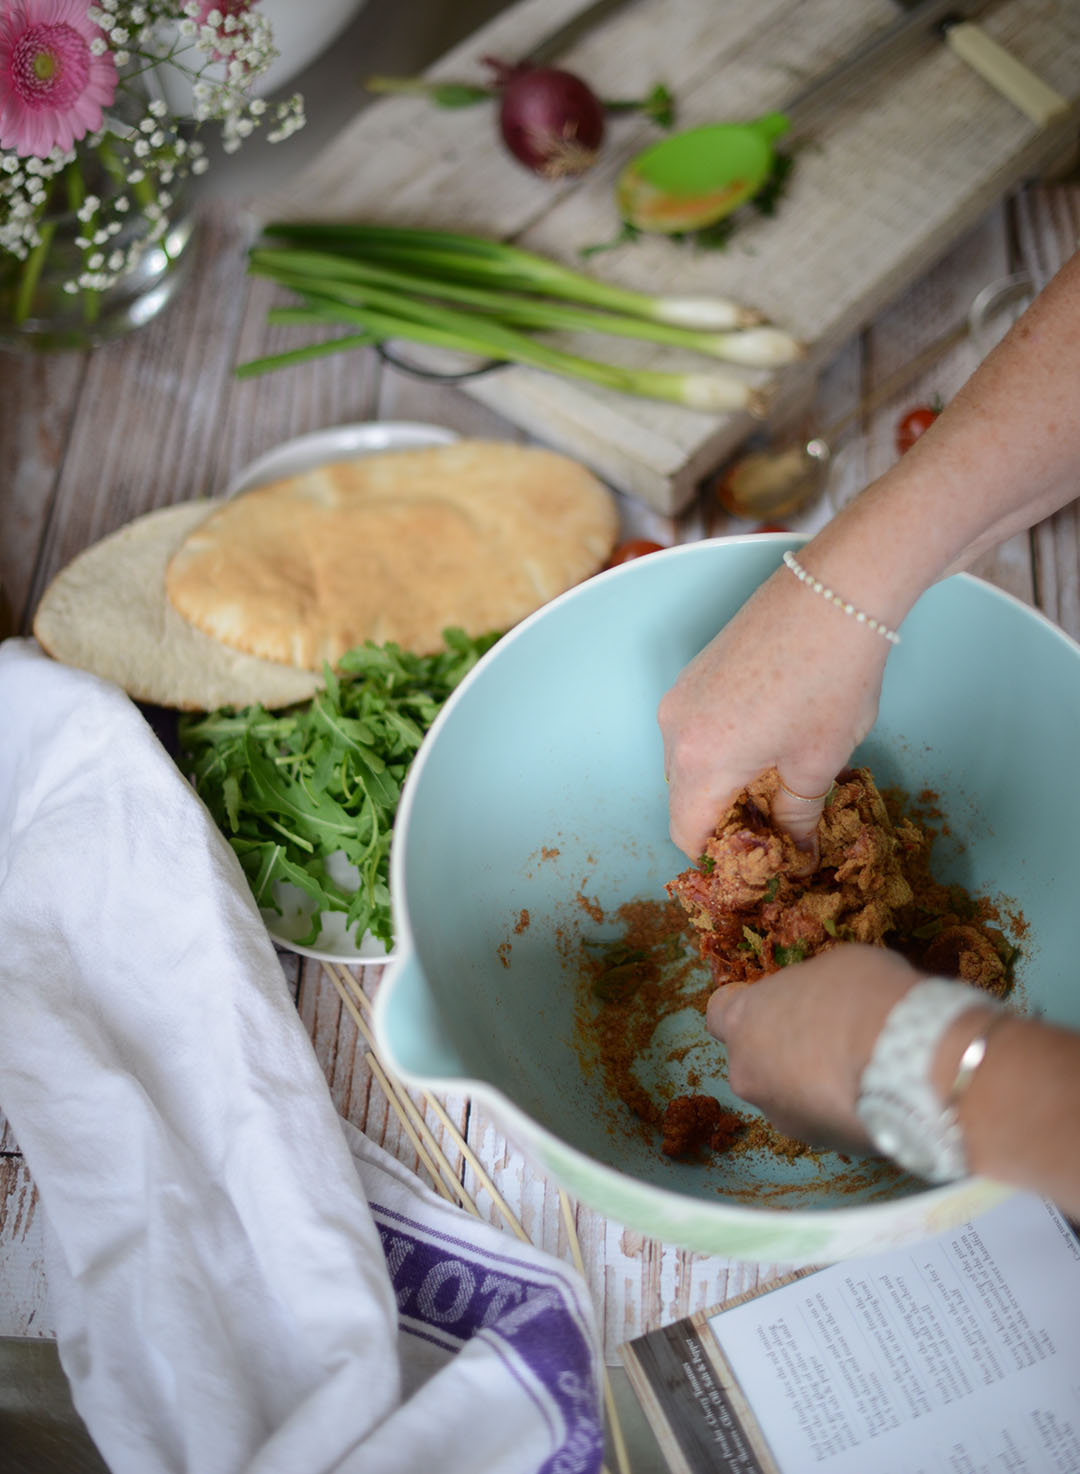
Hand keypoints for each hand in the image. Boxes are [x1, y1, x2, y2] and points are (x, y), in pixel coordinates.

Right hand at [657, 566, 890, 859]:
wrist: (836, 590)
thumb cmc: (831, 678)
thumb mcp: (819, 761)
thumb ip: (797, 815)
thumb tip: (795, 850)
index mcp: (699, 761)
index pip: (686, 834)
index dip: (721, 859)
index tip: (760, 863)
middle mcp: (675, 728)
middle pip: (684, 798)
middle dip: (724, 820)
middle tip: (777, 826)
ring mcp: (681, 693)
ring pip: (690, 762)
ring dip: (724, 781)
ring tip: (778, 779)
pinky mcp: (696, 669)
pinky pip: (696, 727)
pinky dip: (722, 746)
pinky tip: (769, 737)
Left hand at [705, 945, 921, 1148]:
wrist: (907, 1061)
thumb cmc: (865, 997)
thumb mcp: (834, 965)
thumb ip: (809, 989)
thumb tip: (817, 999)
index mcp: (743, 1018)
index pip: (720, 1015)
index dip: (746, 1009)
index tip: (771, 1006)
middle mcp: (746, 1071)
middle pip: (752, 1059)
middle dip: (780, 1051)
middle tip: (824, 1038)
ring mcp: (777, 1113)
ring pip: (783, 1096)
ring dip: (807, 1086)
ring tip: (853, 1070)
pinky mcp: (813, 1142)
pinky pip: (818, 1121)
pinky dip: (835, 1110)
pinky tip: (867, 1094)